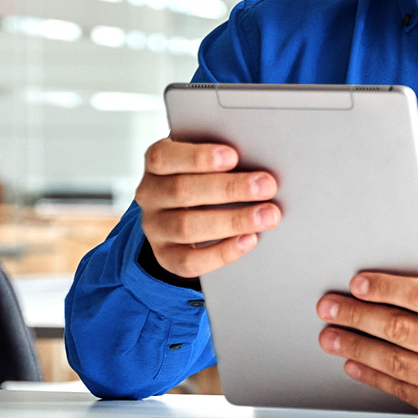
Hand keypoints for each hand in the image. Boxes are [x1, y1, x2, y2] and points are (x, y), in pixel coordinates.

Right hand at [135, 137, 279, 278]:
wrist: (186, 210)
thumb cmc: (204, 174)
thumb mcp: (205, 159)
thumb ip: (222, 157)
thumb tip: (257, 159)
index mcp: (156, 162)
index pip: (165, 158)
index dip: (198, 157)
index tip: (233, 156)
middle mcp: (150, 194)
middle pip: (182, 191)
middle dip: (229, 188)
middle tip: (266, 186)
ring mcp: (155, 227)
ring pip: (187, 227)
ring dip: (233, 220)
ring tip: (267, 216)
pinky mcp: (166, 256)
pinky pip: (190, 261)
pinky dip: (222, 252)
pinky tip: (249, 239)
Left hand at [316, 268, 417, 417]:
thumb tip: (399, 270)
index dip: (386, 288)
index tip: (357, 283)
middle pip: (403, 330)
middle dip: (358, 316)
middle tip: (329, 307)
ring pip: (397, 362)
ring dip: (356, 347)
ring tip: (331, 335)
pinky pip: (404, 391)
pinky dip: (373, 375)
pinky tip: (353, 362)